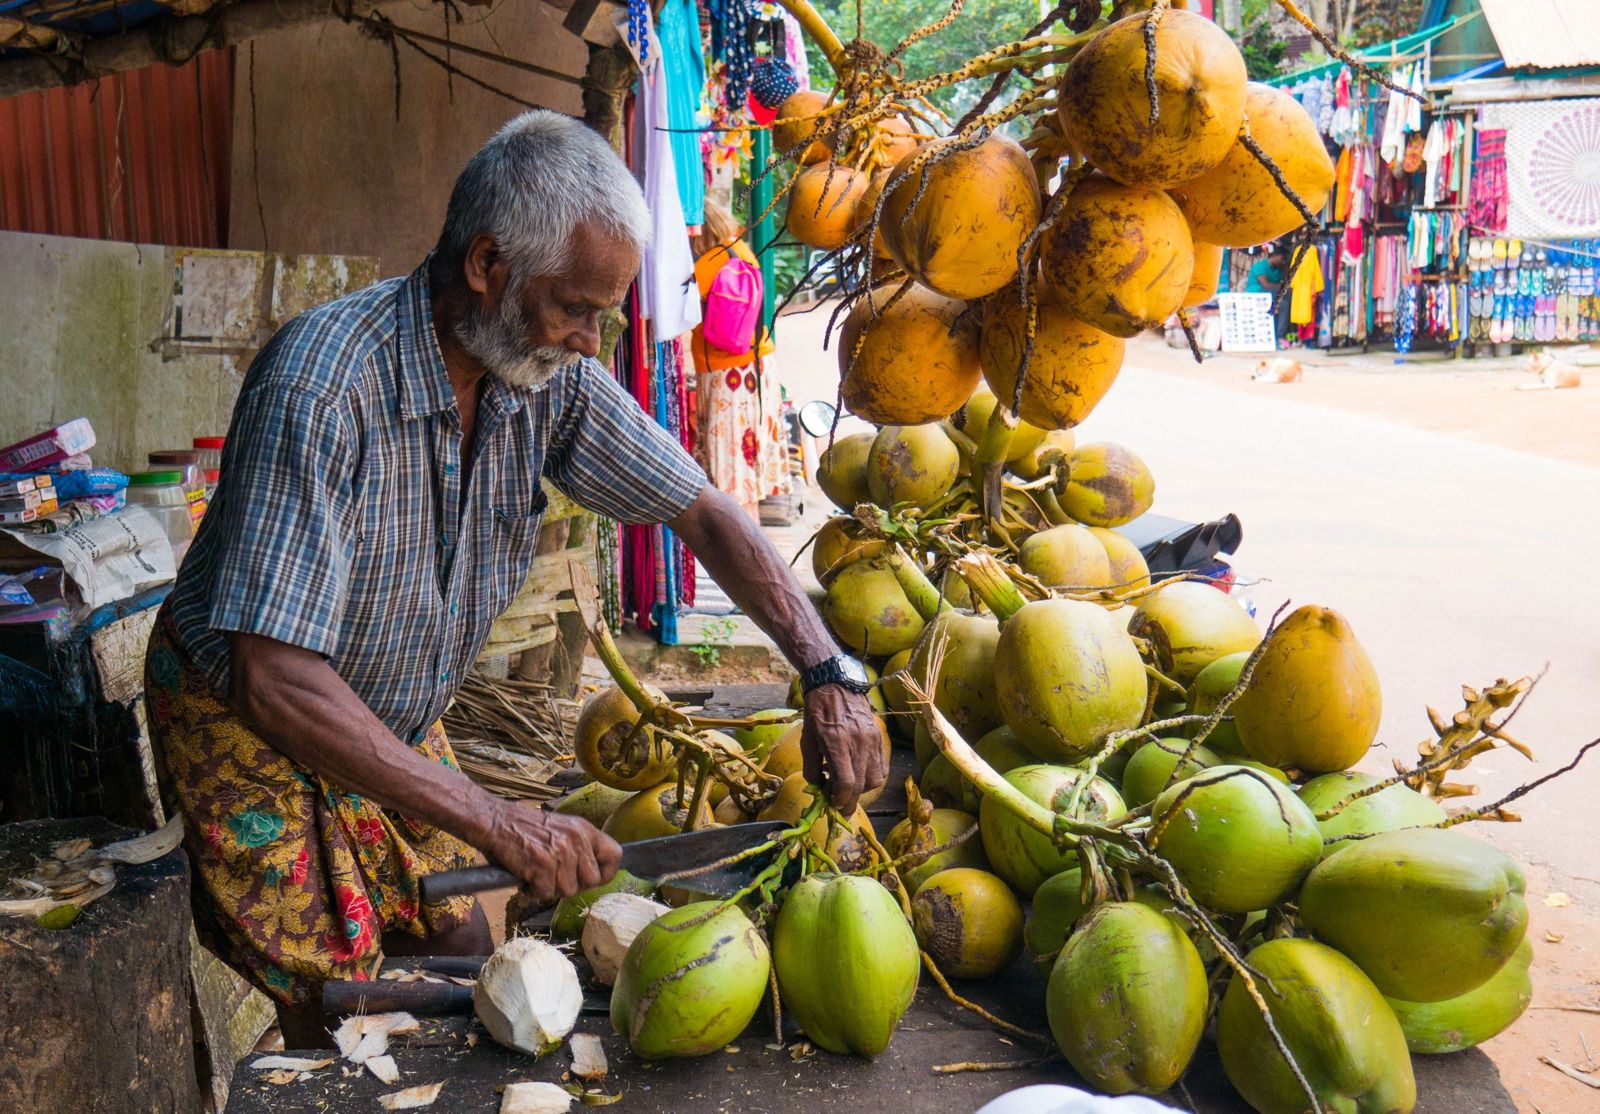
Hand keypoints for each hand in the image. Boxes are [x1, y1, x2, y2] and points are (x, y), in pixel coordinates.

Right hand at [483, 802, 622, 905]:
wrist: (495, 822)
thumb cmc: (525, 829)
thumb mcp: (561, 828)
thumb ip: (580, 846)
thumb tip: (595, 874)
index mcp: (584, 829)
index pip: (614, 855)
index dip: (606, 873)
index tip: (593, 879)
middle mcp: (576, 839)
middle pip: (591, 880)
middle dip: (573, 885)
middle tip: (554, 879)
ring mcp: (560, 852)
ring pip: (568, 890)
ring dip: (550, 889)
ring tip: (537, 876)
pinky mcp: (542, 865)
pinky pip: (546, 893)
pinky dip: (534, 892)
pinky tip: (526, 878)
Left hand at [800, 684, 887, 813]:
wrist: (835, 684)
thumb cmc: (817, 712)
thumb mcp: (807, 740)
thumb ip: (812, 769)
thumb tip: (819, 790)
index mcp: (837, 742)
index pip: (846, 782)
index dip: (840, 799)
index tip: (833, 805)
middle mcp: (858, 742)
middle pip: (861, 785)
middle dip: (850, 802)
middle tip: (841, 809)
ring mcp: (872, 740)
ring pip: (875, 779)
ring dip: (862, 789)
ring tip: (849, 786)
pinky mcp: (879, 737)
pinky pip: (882, 766)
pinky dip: (872, 776)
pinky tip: (860, 774)